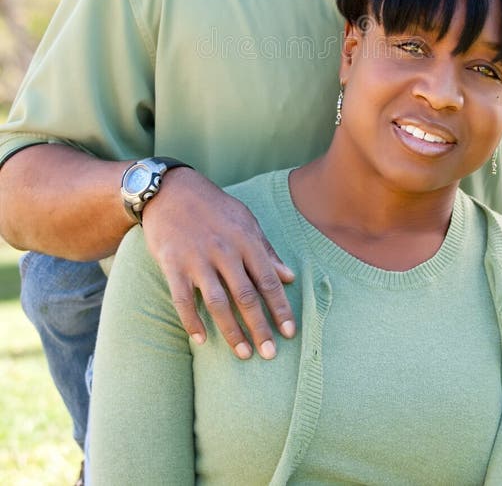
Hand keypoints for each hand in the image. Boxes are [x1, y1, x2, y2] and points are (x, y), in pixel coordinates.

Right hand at [142, 167, 295, 359]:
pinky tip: (201, 340)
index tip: (290, 332)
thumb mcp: (245, 220)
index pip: (267, 279)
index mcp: (245, 239)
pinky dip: (192, 322)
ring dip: (231, 331)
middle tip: (269, 354)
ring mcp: (196, 258)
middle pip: (245, 296)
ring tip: (243, 353)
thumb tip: (289, 277)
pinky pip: (182, 300)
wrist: (170, 189)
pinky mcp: (172, 264)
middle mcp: (223, 250)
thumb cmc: (213, 206)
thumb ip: (266, 250)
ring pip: (217, 302)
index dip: (280, 307)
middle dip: (260, 327)